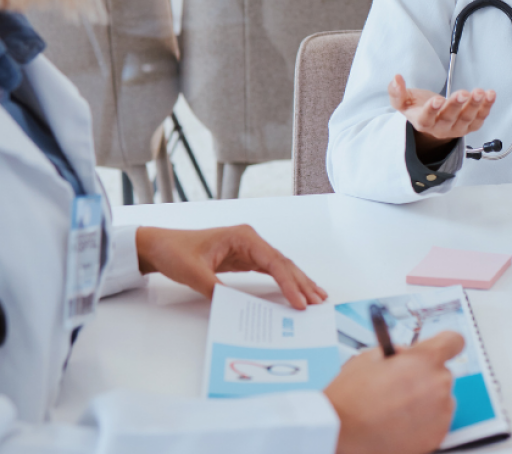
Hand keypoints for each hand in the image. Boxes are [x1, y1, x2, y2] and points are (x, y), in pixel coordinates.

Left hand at [135, 225, 326, 307]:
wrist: (160, 246)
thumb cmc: (176, 251)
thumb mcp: (193, 272)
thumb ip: (216, 288)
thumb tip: (235, 307)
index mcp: (243, 236)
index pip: (273, 261)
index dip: (289, 282)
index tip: (300, 301)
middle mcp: (251, 241)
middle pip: (283, 263)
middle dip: (302, 282)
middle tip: (319, 300)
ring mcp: (249, 250)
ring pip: (280, 267)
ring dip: (298, 282)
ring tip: (317, 296)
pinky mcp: (245, 260)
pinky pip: (270, 272)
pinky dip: (284, 282)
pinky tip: (295, 291)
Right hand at [324, 331, 463, 453]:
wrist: (342, 432)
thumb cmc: (352, 396)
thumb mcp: (370, 356)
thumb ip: (397, 351)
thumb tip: (407, 354)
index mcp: (424, 359)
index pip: (454, 341)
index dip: (445, 342)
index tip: (440, 347)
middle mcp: (438, 384)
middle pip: (442, 371)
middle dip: (424, 374)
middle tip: (401, 382)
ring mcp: (440, 412)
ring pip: (440, 396)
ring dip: (425, 397)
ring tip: (397, 405)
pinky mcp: (437, 436)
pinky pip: (437, 419)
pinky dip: (424, 419)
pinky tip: (400, 420)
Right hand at [388, 74, 495, 158]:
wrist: (432, 119)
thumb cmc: (417, 107)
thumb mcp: (402, 101)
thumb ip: (396, 92)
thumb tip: (396, 78)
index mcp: (422, 122)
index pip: (425, 119)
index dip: (431, 110)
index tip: (436, 100)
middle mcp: (440, 128)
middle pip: (449, 118)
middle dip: (457, 105)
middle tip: (463, 93)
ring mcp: (457, 128)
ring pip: (467, 119)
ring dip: (475, 106)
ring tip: (480, 92)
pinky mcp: (469, 126)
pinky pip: (480, 119)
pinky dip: (486, 107)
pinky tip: (490, 95)